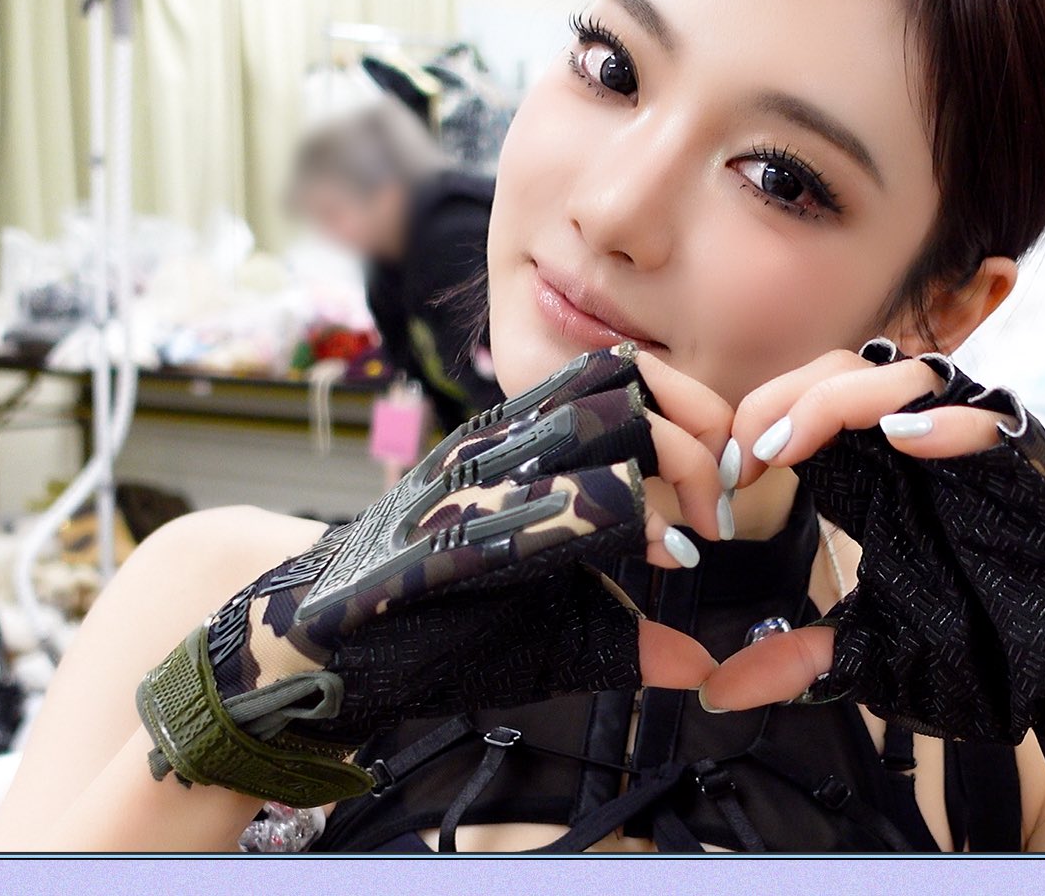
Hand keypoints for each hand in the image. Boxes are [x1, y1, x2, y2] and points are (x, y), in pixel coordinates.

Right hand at [135, 343, 730, 806]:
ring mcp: (466, 483)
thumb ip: (622, 638)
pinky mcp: (442, 534)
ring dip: (661, 469)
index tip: (731, 484)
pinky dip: (605, 520)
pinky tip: (644, 552)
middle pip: (619, 385)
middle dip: (693, 440)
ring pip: (587, 424)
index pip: (620, 377)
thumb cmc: (432, 632)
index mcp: (516, 445)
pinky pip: (538, 502)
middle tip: (722, 512)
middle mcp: (494, 446)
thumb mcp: (546, 631)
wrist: (313, 651)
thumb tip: (701, 667)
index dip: (693, 415)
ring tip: (689, 536)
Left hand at [698, 341, 1009, 710]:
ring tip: (791, 446)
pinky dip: (945, 423)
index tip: (720, 479)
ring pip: (905, 374)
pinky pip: (990, 420)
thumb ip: (800, 660)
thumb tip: (720, 688)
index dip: (756, 423)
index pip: (806, 404)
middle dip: (781, 400)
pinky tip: (903, 441)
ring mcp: (978, 446)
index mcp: (880, 473)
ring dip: (838, 401)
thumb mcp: (874, 653)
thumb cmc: (990, 650)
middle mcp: (922, 445)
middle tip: (746, 457)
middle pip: (841, 370)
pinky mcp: (1032, 465)